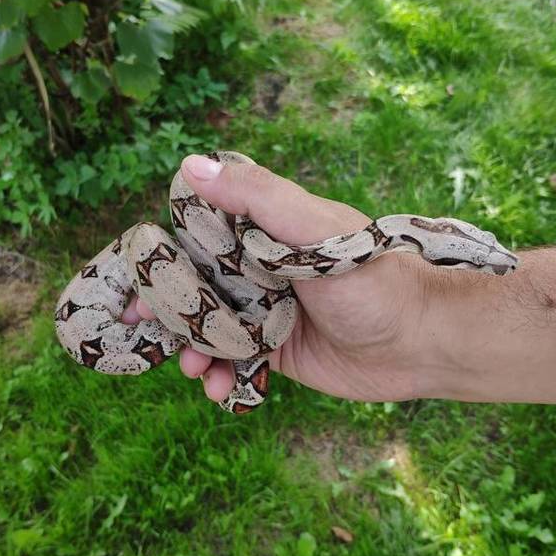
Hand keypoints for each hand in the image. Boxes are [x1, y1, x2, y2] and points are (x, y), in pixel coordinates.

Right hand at [121, 153, 429, 404]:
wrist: (421, 340)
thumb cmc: (372, 277)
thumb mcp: (314, 228)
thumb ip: (257, 198)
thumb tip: (190, 165)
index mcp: (265, 231)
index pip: (200, 235)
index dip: (164, 255)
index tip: (134, 276)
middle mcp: (260, 269)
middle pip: (197, 286)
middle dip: (167, 309)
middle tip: (138, 329)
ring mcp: (267, 312)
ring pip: (210, 328)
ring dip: (191, 349)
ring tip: (193, 369)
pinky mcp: (277, 351)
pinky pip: (233, 362)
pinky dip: (219, 377)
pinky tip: (218, 390)